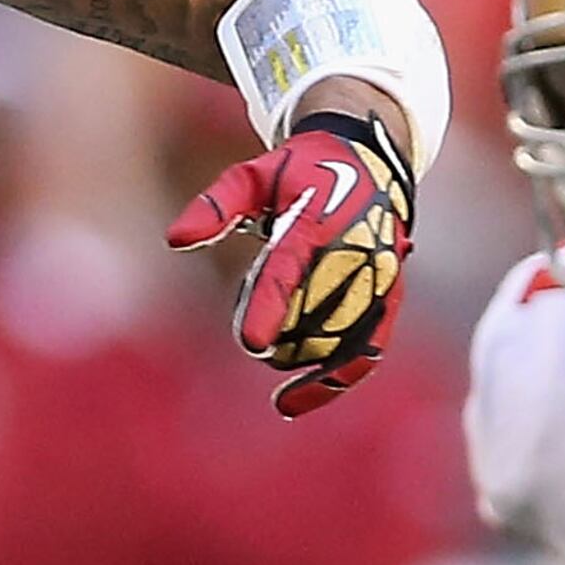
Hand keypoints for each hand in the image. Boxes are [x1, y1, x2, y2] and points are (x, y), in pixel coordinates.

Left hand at [166, 102, 415, 417]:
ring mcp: (377, 278)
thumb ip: (215, 206)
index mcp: (318, 220)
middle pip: (312, 315)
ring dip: (299, 356)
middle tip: (254, 339)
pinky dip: (330, 383)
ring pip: (338, 340)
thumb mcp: (252, 174)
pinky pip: (366, 353)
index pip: (290, 272)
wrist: (368, 161)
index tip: (250, 341)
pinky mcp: (389, 298)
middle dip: (280, 335)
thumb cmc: (298, 170)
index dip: (270, 308)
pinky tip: (288, 403)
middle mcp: (355, 252)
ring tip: (271, 356)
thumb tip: (175, 240)